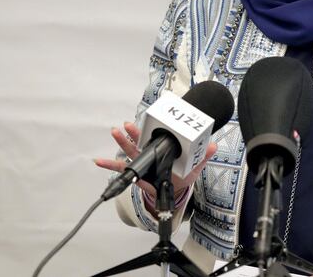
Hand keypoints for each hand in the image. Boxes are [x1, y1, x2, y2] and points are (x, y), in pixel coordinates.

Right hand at [94, 121, 217, 201]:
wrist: (176, 190)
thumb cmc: (182, 174)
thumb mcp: (193, 165)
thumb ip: (202, 155)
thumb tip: (213, 146)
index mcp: (163, 149)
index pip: (155, 136)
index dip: (149, 128)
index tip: (142, 121)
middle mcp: (151, 153)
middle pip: (140, 141)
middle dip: (133, 133)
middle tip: (126, 125)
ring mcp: (142, 163)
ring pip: (130, 151)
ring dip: (121, 142)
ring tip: (114, 132)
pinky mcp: (136, 174)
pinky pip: (121, 170)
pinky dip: (110, 166)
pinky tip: (98, 161)